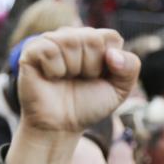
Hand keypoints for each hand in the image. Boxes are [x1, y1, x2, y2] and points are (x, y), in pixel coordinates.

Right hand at [17, 28, 139, 135]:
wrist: (61, 127)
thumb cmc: (88, 106)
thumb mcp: (119, 90)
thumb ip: (130, 68)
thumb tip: (112, 54)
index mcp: (95, 42)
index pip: (111, 37)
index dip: (109, 63)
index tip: (99, 78)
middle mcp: (74, 36)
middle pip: (92, 39)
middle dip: (91, 67)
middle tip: (80, 80)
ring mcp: (52, 40)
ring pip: (71, 42)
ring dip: (72, 69)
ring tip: (65, 79)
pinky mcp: (33, 49)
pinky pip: (50, 50)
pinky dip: (54, 70)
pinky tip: (50, 77)